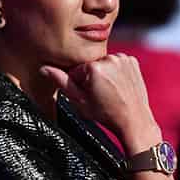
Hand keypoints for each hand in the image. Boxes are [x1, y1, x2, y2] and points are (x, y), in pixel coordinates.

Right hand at [39, 54, 159, 151]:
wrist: (134, 121)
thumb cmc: (106, 114)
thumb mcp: (79, 101)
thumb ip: (62, 82)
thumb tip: (45, 69)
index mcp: (94, 67)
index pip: (76, 70)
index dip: (79, 84)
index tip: (88, 95)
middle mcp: (109, 58)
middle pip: (91, 65)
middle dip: (91, 77)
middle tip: (99, 94)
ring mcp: (123, 59)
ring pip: (104, 63)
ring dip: (104, 73)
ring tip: (110, 91)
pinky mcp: (132, 61)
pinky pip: (117, 62)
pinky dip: (116, 71)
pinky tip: (118, 86)